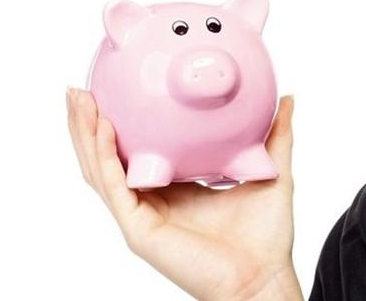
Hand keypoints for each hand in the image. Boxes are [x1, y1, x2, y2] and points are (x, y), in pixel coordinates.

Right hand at [66, 87, 301, 300]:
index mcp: (173, 189)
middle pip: (105, 159)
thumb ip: (276, 134)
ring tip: (78, 99)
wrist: (264, 276)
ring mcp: (141, 217)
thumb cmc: (266, 236)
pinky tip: (103, 128)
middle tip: (78, 89)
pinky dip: (106, 156)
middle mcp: (150, 202)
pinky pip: (115, 188)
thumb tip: (287, 98)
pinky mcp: (140, 230)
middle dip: (87, 124)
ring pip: (100, 171)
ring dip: (85, 134)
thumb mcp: (271, 168)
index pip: (133, 152)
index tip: (110, 88)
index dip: (116, 124)